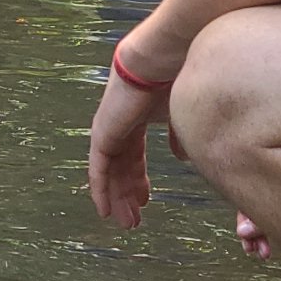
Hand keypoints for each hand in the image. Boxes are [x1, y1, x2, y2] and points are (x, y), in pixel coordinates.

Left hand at [86, 28, 184, 226]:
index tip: (146, 199)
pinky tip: (104, 209)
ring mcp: (108, 127)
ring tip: (126, 222)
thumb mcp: (182, 113)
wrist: (165, 57)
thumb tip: (181, 157)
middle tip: (134, 220)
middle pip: (121, 167)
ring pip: (109, 172)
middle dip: (128, 194)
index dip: (139, 179)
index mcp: (138, 117)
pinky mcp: (102, 132)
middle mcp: (120, 123)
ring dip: (116, 198)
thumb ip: (180, 136)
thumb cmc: (179, 76)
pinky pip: (98, 168)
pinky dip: (100, 190)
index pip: (134, 155)